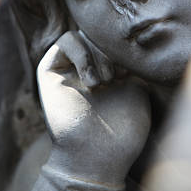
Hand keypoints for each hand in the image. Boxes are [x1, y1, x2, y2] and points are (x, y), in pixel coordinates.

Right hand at [37, 31, 151, 184]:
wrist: (100, 156)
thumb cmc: (124, 128)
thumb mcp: (139, 88)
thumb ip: (135, 61)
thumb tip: (134, 36)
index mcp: (111, 67)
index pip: (117, 39)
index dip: (126, 49)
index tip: (132, 73)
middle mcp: (89, 65)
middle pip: (101, 34)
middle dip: (112, 52)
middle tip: (117, 78)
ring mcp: (70, 67)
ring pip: (84, 34)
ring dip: (98, 54)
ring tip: (105, 82)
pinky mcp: (50, 71)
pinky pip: (65, 40)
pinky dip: (81, 53)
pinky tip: (91, 80)